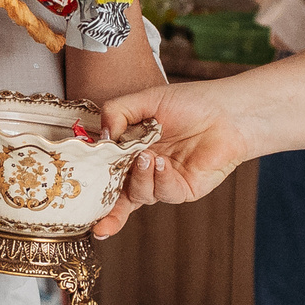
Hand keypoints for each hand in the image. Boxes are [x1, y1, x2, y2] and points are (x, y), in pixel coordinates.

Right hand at [93, 82, 259, 237]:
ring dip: (138, 177)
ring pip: (138, 193)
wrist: (228, 112)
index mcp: (131, 151)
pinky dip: (158, 179)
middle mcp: (144, 170)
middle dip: (105, 205)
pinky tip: (161, 163)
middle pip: (117, 195)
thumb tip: (101, 135)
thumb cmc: (191, 103)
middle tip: (97, 196)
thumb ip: (117, 111)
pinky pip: (163, 192)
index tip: (76, 204)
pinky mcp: (183, 190)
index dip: (91, 189)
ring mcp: (163, 181)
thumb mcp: (147, 99)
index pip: (106, 173)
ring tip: (145, 156)